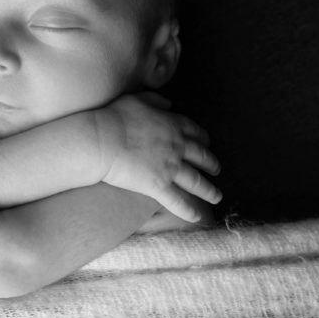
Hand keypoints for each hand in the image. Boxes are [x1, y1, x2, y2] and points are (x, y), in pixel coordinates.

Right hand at [95, 95, 221, 222]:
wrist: (101, 140)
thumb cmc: (114, 118)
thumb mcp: (137, 100)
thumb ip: (155, 100)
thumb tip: (169, 103)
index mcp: (173, 125)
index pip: (195, 132)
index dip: (203, 139)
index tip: (206, 144)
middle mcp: (177, 147)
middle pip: (201, 157)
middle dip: (212, 165)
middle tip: (217, 170)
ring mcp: (170, 168)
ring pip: (196, 182)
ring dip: (209, 190)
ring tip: (216, 196)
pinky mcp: (158, 186)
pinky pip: (178, 201)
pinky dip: (189, 211)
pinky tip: (197, 217)